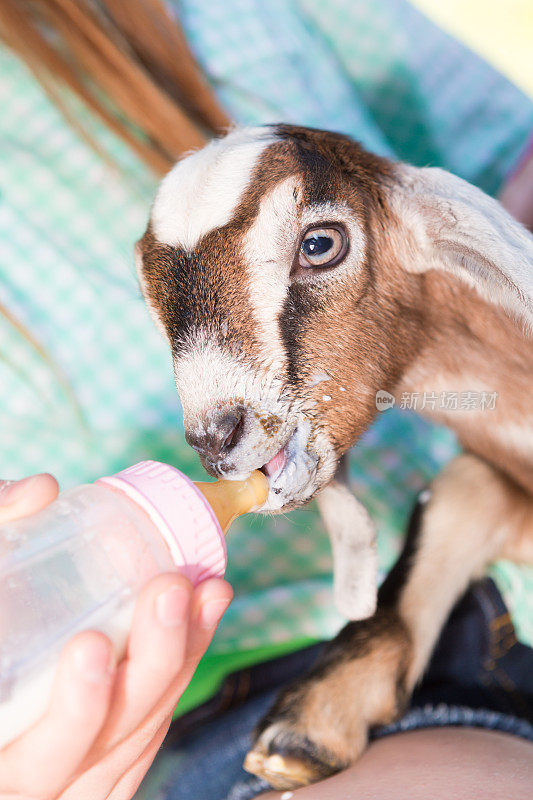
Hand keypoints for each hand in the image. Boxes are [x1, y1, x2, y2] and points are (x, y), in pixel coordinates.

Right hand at [0, 475, 232, 799]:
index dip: (73, 710)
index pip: (33, 758)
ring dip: (179, 663)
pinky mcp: (101, 769)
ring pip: (137, 738)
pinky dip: (176, 677)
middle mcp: (30, 781)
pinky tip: (200, 622)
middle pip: (103, 745)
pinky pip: (147, 733)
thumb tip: (39, 491)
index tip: (92, 645)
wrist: (5, 683)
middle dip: (148, 666)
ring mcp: (71, 782)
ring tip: (206, 594)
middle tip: (169, 591)